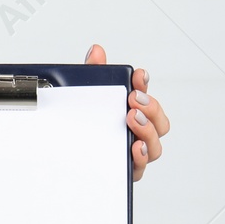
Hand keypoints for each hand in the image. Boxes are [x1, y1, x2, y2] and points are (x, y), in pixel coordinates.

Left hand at [85, 44, 168, 181]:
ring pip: (154, 146)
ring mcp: (134, 154)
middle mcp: (138, 134)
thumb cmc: (84, 125)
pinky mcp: (125, 171)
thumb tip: (96, 52)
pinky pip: (139, 168)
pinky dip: (140, 157)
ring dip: (147, 130)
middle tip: (135, 99)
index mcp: (131, 114)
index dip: (145, 84)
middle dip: (152, 108)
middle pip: (159, 123)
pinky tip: (135, 148)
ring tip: (134, 119)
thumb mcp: (86, 97)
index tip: (138, 76)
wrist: (65, 154)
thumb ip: (93, 73)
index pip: (146, 97)